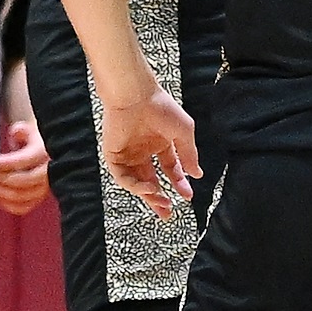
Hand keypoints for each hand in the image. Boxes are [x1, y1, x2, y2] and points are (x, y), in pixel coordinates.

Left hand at [0, 118, 52, 215]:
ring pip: (21, 196)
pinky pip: (21, 208)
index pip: (28, 160)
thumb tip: (16, 133)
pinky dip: (5, 203)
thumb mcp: (28, 130)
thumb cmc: (32, 139)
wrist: (46, 151)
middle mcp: (49, 172)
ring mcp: (44, 188)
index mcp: (46, 152)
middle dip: (2, 177)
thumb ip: (20, 130)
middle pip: (25, 180)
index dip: (8, 163)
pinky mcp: (38, 199)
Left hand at [102, 88, 201, 214]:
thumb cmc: (162, 108)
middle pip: (151, 180)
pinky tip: (147, 188)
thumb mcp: (183, 133)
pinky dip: (134, 185)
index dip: (179, 183)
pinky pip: (122, 176)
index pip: (170, 169)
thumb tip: (197, 174)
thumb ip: (189, 155)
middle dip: (158, 198)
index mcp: (161, 144)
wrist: (137, 97)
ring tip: (160, 201)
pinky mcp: (113, 155)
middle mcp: (144, 151)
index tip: (187, 196)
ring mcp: (128, 154)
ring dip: (148, 194)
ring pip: (136, 181)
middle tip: (167, 214)